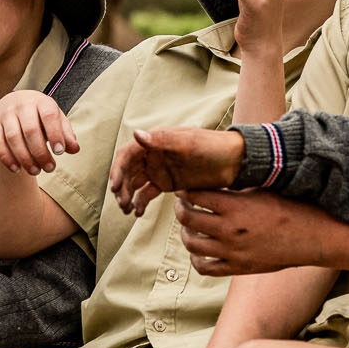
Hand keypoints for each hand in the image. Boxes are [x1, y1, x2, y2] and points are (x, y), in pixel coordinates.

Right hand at [0, 90, 78, 175]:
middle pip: (30, 130)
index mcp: (41, 101)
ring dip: (24, 158)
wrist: (15, 103)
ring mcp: (6, 114)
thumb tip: (74, 149)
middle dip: (40, 152)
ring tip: (35, 171)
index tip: (59, 152)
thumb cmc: (41, 116)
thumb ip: (66, 134)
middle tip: (49, 169)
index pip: (49, 116)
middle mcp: (22, 105)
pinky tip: (16, 170)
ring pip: (13, 138)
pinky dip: (6, 158)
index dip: (55, 135)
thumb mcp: (56, 120)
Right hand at [109, 128, 245, 215]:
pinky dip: (140, 203)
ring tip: (129, 211)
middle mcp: (154, 154)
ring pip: (135, 183)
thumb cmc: (212, 147)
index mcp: (155, 141)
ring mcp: (160, 169)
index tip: (115, 188)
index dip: (117, 170)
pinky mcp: (168, 183)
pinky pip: (147, 193)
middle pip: (127, 171)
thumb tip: (135, 133)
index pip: (127, 155)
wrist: (234, 162)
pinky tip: (138, 214)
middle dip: (121, 187)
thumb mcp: (187, 144)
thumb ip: (160, 141)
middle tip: (122, 204)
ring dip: (128, 196)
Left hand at [176, 190, 333, 274]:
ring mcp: (232, 252)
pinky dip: (196, 259)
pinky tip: (200, 250)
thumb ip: (236, 186)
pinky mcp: (238, 268)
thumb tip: (216, 173)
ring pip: (192, 244)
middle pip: (188, 219)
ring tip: (189, 226)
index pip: (195, 195)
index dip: (186, 190)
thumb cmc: (291, 207)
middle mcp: (230, 230)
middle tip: (183, 204)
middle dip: (181, 209)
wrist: (313, 237)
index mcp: (236, 206)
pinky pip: (205, 267)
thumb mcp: (263, 189)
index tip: (185, 187)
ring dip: (186, 233)